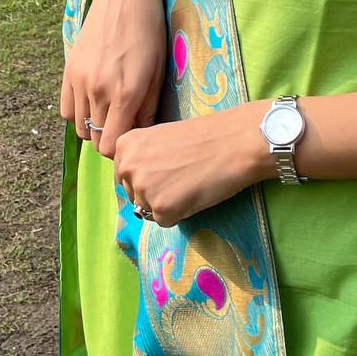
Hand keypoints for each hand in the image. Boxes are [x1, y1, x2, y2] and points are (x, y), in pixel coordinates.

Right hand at [60, 0, 165, 158]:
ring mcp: (80, 80)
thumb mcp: (158, 71)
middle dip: (110, 138)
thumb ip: (148, 109)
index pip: (112, 145)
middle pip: (96, 139)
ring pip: (80, 128)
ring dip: (94, 126)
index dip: (122, 148)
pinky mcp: (69, 70)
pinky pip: (66, 110)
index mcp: (126, 93)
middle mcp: (99, 90)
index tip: (131, 137)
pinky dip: (78, 112)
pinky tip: (93, 99)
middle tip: (124, 123)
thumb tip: (141, 136)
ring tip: (110, 110)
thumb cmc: (150, 32)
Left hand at [114, 102, 271, 226]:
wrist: (232, 142)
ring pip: (149, 209)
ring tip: (189, 182)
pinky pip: (165, 221)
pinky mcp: (161, 210)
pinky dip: (179, 213)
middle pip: (134, 194)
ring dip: (167, 202)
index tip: (167, 167)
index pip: (124, 175)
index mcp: (125, 146)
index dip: (147, 175)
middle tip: (180, 175)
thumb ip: (142, 157)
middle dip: (154, 191)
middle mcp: (128, 167)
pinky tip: (194, 194)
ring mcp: (143, 189)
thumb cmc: (202, 135)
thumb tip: (136, 183)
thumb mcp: (160, 138)